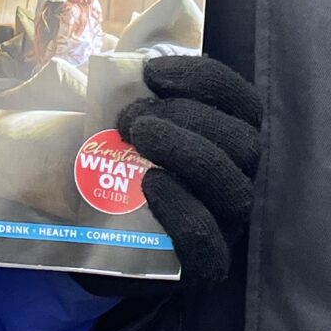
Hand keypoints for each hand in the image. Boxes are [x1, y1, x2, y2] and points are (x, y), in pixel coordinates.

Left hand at [116, 53, 262, 288]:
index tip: (152, 72)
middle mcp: (235, 181)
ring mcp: (225, 228)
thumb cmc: (109, 173)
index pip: (241, 102)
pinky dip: (183, 209)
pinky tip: (151, 184)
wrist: (88, 243)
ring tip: (138, 139)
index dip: (205, 79)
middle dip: (187, 118)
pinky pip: (209, 243)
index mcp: (225, 141)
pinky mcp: (204, 268)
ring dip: (188, 153)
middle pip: (242, 143)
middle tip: (131, 118)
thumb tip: (120, 61)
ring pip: (233, 188)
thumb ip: (124, 93)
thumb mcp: (114, 126)